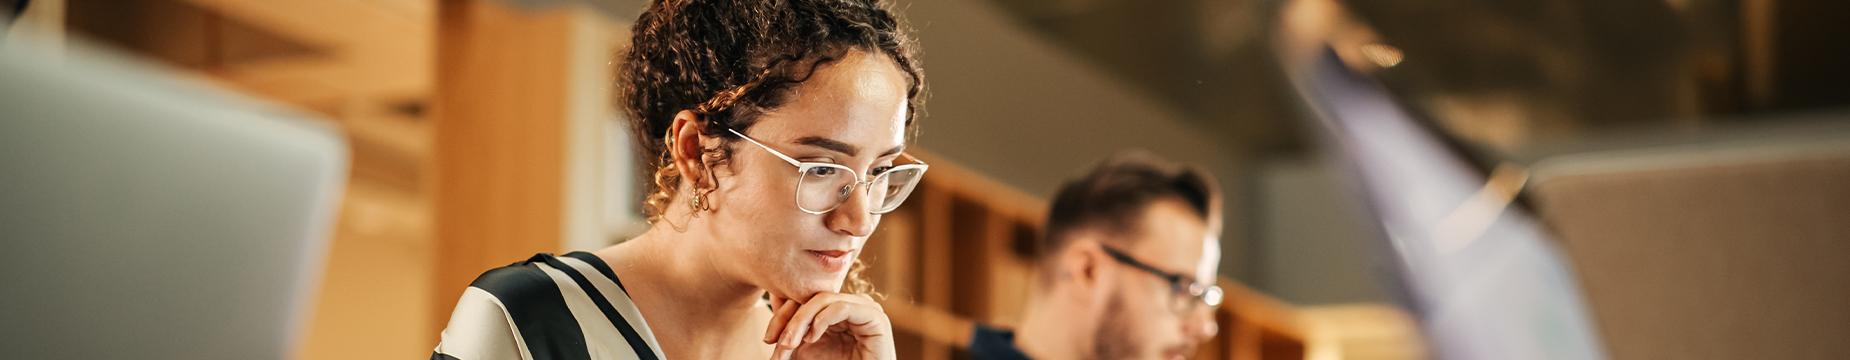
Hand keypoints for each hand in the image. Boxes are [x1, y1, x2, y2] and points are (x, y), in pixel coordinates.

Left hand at [763, 292, 895, 359]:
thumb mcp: (805, 350)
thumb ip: (791, 331)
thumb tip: (771, 300)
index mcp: (837, 309)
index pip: (804, 299)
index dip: (782, 315)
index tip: (768, 339)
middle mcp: (851, 304)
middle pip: (812, 297)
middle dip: (789, 319)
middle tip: (775, 341)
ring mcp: (864, 308)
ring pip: (824, 299)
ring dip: (801, 321)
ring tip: (790, 343)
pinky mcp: (874, 316)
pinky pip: (842, 307)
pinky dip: (822, 320)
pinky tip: (811, 338)